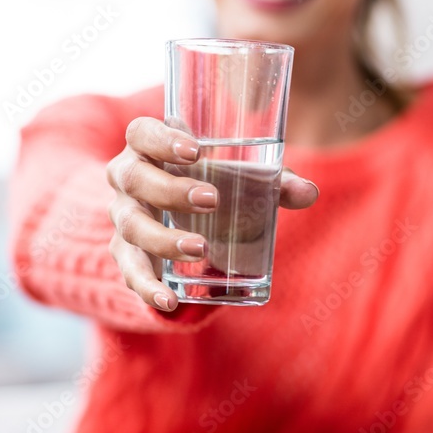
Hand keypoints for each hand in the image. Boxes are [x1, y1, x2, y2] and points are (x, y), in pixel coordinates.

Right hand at [105, 117, 318, 311]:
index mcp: (149, 147)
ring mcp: (124, 216)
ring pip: (130, 225)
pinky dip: (147, 287)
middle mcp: (128, 178)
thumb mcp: (240, 177)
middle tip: (212, 199)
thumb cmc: (211, 182)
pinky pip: (130, 271)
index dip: (161, 139)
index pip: (141, 132)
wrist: (173, 218)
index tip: (196, 150)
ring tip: (201, 248)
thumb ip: (273, 181)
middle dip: (171, 190)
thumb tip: (309, 193)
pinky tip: (169, 299)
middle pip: (133, 178)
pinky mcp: (126, 253)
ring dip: (163, 239)